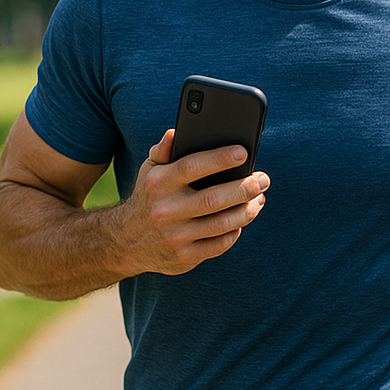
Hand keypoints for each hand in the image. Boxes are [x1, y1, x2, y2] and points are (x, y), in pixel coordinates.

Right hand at [116, 130, 270, 275]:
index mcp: (159, 183)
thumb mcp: (150, 170)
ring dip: (247, 210)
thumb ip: (164, 150)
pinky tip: (242, 219)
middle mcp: (165, 210)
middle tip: (263, 179)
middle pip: (214, 198)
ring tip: (259, 199)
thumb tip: (175, 132)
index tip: (244, 152)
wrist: (126, 242)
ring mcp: (175, 237)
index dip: (220, 158)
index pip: (192, 166)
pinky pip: (220, 244)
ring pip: (222, 224)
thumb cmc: (150, 196)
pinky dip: (235, 231)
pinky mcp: (184, 257)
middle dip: (245, 188)